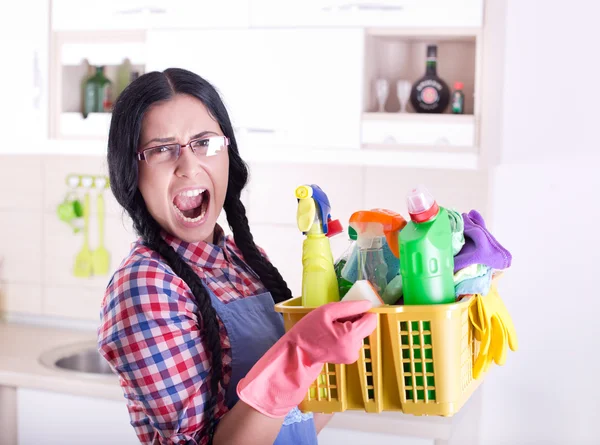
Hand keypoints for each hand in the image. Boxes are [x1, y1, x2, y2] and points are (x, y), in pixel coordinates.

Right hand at [237, 300, 376, 417]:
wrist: (297, 354)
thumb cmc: (308, 331)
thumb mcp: (326, 311)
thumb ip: (350, 307)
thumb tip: (368, 304)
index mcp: (350, 336)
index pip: (371, 320)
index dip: (363, 312)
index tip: (349, 311)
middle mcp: (355, 348)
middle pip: (366, 327)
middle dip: (355, 320)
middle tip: (336, 320)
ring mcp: (352, 355)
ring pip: (360, 333)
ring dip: (350, 327)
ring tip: (331, 328)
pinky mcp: (349, 358)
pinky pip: (354, 340)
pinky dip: (346, 335)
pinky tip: (332, 336)